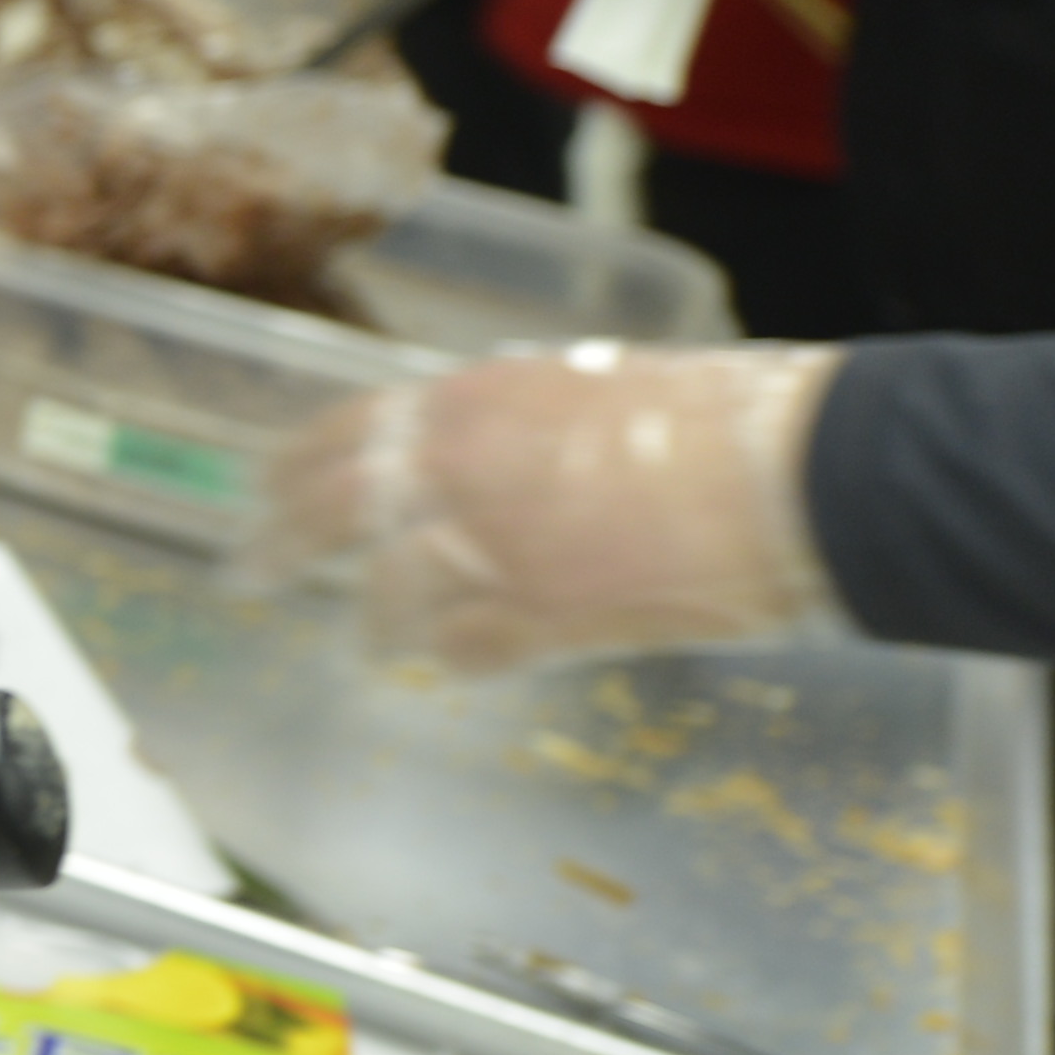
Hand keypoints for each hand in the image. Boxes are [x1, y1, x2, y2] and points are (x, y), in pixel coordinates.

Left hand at [259, 345, 845, 672]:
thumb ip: (520, 423)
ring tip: (366, 644)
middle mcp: (465, 467)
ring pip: (388, 594)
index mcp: (475, 400)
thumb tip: (482, 448)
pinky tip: (447, 666)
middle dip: (279, 545)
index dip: (294, 466)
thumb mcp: (597, 389)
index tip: (265, 488)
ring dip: (373, 623)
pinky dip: (449, 659)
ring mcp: (499, 547)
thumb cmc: (727, 419)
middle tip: (249, 574)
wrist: (805, 471)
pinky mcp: (548, 618)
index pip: (343, 431)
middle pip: (330, 512)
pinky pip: (463, 650)